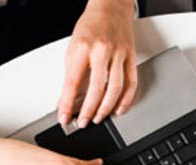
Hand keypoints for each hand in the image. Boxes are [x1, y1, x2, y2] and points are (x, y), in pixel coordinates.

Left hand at [57, 0, 137, 127]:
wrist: (110, 8)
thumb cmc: (90, 27)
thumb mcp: (73, 48)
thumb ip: (70, 74)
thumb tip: (65, 99)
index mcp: (82, 48)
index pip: (72, 83)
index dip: (68, 104)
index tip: (64, 117)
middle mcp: (102, 51)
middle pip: (96, 89)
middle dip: (88, 110)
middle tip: (83, 122)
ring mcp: (118, 54)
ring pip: (115, 89)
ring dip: (106, 108)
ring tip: (99, 118)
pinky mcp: (130, 57)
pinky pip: (131, 83)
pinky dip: (126, 100)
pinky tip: (118, 109)